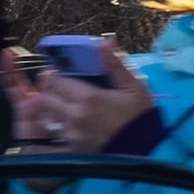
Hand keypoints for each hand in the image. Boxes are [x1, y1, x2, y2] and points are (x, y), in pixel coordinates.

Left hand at [2, 44, 155, 153]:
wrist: (148, 152)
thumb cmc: (141, 118)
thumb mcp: (134, 87)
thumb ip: (115, 64)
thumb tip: (103, 41)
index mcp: (90, 98)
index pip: (55, 81)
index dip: (52, 74)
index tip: (57, 72)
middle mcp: (75, 116)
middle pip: (44, 99)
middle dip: (46, 91)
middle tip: (55, 88)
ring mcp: (72, 135)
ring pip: (46, 118)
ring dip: (48, 109)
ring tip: (59, 105)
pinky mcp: (72, 150)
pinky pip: (53, 137)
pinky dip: (54, 129)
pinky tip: (65, 126)